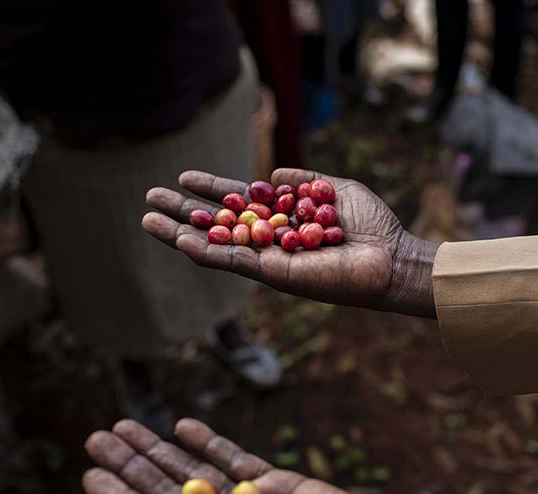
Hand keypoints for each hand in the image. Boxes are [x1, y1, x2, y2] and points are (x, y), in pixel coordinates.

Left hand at [83, 418, 427, 493]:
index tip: (89, 474)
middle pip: (165, 493)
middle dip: (131, 465)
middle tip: (97, 437)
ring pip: (195, 472)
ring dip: (161, 449)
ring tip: (126, 426)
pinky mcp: (282, 489)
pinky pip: (236, 461)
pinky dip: (209, 443)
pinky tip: (183, 427)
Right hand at [142, 169, 439, 317]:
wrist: (391, 257)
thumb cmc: (372, 226)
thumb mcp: (334, 189)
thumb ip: (302, 181)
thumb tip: (272, 175)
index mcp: (283, 219)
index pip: (238, 202)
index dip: (211, 189)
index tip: (184, 177)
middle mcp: (270, 240)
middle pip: (217, 224)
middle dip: (182, 212)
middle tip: (149, 199)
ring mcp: (268, 258)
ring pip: (215, 246)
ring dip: (179, 233)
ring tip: (146, 219)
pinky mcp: (274, 274)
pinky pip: (233, 262)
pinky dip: (205, 252)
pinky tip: (180, 239)